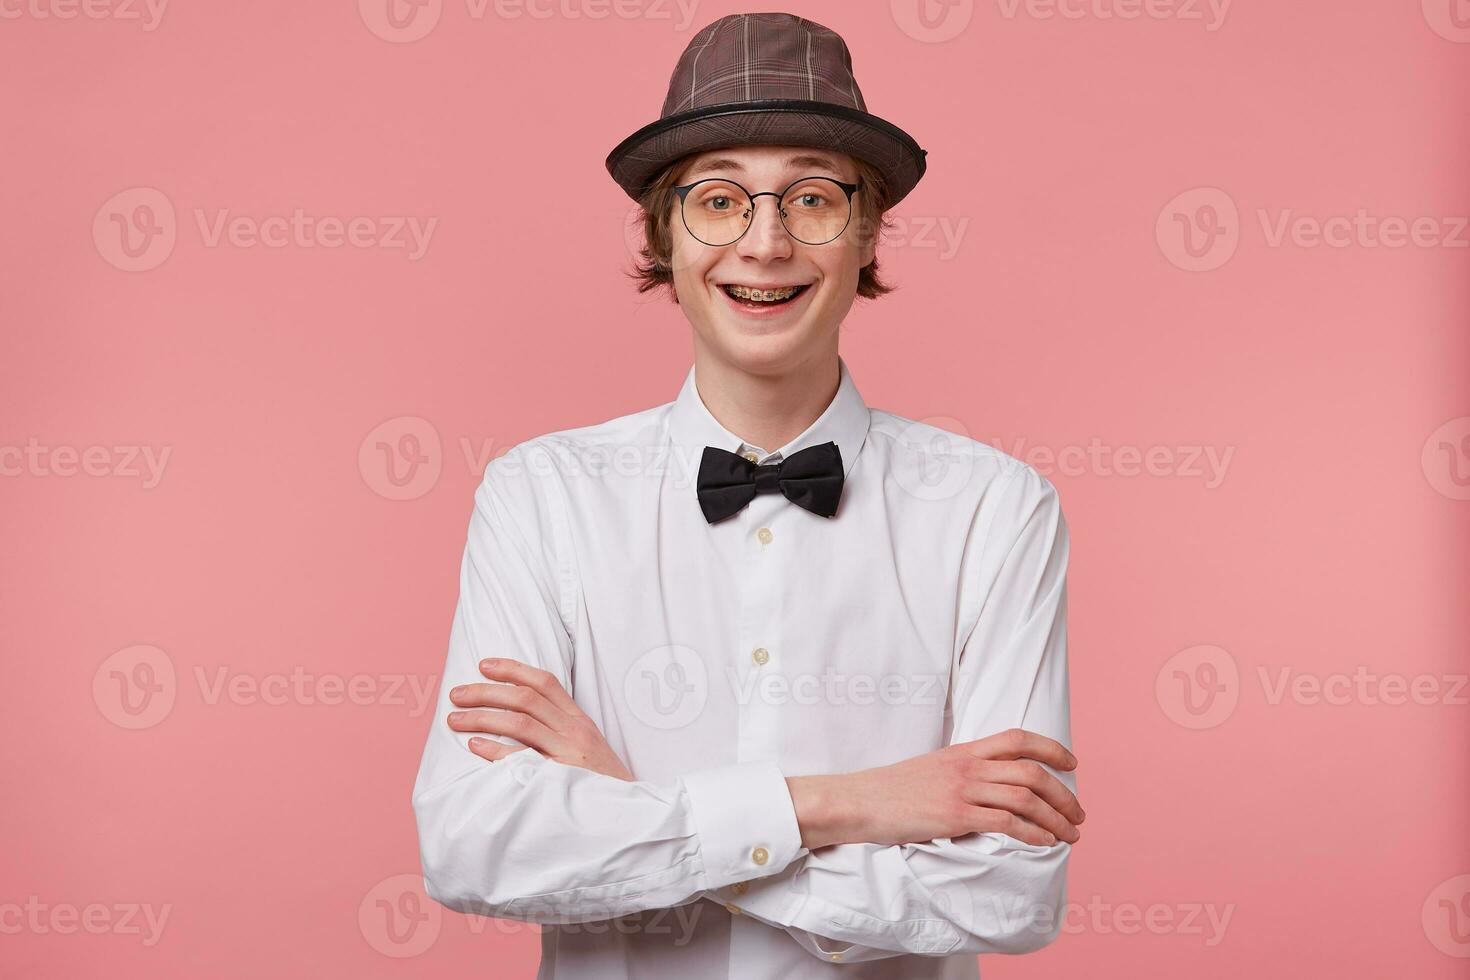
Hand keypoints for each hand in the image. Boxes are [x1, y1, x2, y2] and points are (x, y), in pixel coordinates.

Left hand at [446, 658, 634, 781]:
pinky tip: (475, 747)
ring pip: (520, 722)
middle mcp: (574, 730)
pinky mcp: (560, 778)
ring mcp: (568, 753)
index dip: (512, 669)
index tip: (483, 665)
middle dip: (486, 692)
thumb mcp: (585, 746)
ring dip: (482, 717)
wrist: (626, 816)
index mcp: (578, 719)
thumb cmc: (600, 782)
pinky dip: (495, 750)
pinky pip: (522, 759)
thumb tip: (515, 715)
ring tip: (456, 719)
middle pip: (525, 698)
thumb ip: (558, 729)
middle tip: (456, 694)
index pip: (544, 682)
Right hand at [787, 728, 1084, 849]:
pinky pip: (1007, 823)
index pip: (1017, 739)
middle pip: (1031, 772)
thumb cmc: (890, 790)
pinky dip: (1034, 833)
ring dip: (1056, 818)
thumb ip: (961, 772)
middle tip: (1078, 814)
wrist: (858, 801)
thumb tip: (988, 788)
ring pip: (1026, 798)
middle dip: (1064, 795)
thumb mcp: (930, 769)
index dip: (1051, 749)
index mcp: (963, 751)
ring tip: (1071, 835)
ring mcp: (962, 790)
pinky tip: (1045, 844)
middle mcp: (967, 766)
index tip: (1072, 764)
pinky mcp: (956, 817)